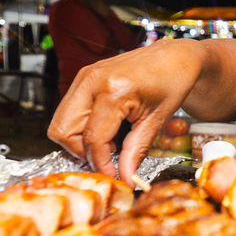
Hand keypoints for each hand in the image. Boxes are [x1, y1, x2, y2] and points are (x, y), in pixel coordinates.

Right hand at [48, 41, 203, 179]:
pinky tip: (107, 129)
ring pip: (61, 122)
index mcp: (113, 91)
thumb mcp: (157, 121)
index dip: (100, 164)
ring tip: (110, 142)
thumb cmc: (171, 83)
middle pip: (62, 131)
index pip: (92, 139)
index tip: (113, 176)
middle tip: (107, 158)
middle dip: (81, 151)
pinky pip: (69, 111)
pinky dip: (81, 126)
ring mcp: (84, 77)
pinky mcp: (83, 78)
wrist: (174, 57)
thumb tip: (125, 178)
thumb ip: (136, 151)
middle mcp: (91, 81)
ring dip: (80, 139)